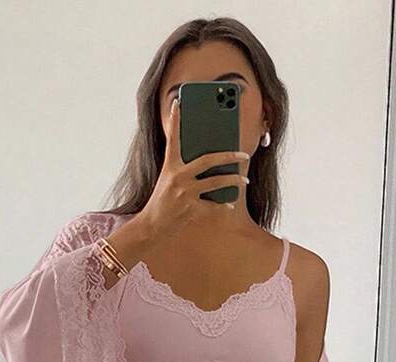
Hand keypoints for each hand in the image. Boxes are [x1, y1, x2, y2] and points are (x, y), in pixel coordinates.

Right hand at [141, 96, 250, 239]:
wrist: (151, 225)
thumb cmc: (162, 201)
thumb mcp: (168, 180)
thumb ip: (185, 168)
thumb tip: (211, 162)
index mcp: (170, 165)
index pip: (173, 138)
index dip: (175, 120)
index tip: (179, 102)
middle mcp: (177, 176)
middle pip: (208, 160)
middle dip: (228, 156)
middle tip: (243, 154)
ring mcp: (184, 192)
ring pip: (215, 182)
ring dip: (233, 181)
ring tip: (244, 180)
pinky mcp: (190, 208)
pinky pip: (212, 205)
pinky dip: (222, 205)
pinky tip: (230, 204)